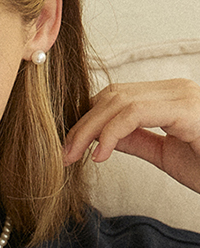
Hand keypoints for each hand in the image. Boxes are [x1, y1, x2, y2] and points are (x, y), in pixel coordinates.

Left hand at [63, 78, 199, 194]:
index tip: (68, 148)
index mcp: (169, 98)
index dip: (87, 119)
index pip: (116, 97)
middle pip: (112, 95)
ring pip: (119, 101)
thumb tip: (104, 139)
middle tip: (63, 155)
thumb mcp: (165, 155)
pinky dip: (111, 134)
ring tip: (74, 157)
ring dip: (88, 130)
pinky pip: (136, 113)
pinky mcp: (186, 111)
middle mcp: (175, 90)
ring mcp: (181, 97)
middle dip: (81, 125)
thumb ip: (137, 141)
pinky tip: (100, 156)